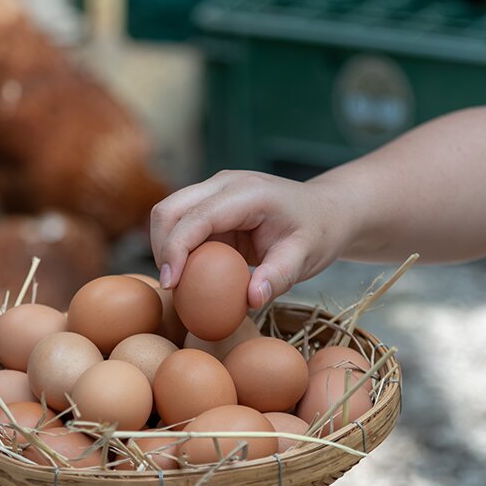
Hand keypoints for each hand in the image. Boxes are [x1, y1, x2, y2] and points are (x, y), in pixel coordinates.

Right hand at [150, 170, 338, 307]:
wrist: (324, 212)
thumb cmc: (317, 232)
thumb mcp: (306, 257)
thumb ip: (279, 276)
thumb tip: (251, 300)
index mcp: (247, 193)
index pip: (197, 216)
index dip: (176, 249)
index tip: (171, 284)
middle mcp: (224, 185)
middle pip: (168, 208)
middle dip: (161, 247)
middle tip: (171, 287)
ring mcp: (213, 192)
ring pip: (168, 214)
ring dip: (165, 248)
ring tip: (179, 284)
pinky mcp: (209, 206)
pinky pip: (180, 224)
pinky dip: (176, 249)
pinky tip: (189, 275)